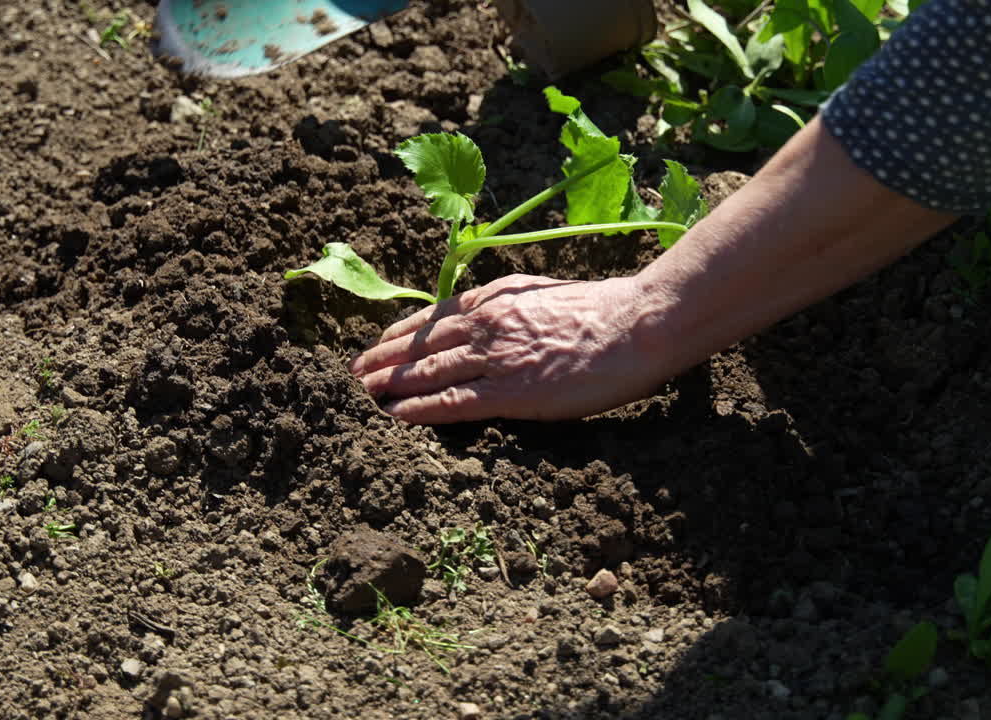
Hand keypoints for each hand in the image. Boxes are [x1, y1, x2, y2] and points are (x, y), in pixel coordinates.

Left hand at [348, 273, 664, 423]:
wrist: (634, 325)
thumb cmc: (604, 309)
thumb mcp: (545, 290)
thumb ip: (511, 302)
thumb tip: (489, 309)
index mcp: (496, 297)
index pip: (436, 316)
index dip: (403, 332)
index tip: (381, 341)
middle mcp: (485, 324)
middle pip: (422, 343)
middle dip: (384, 357)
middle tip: (356, 369)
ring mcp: (495, 358)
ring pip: (428, 372)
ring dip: (391, 382)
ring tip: (365, 392)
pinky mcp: (510, 393)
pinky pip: (452, 402)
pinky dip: (419, 408)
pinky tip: (396, 413)